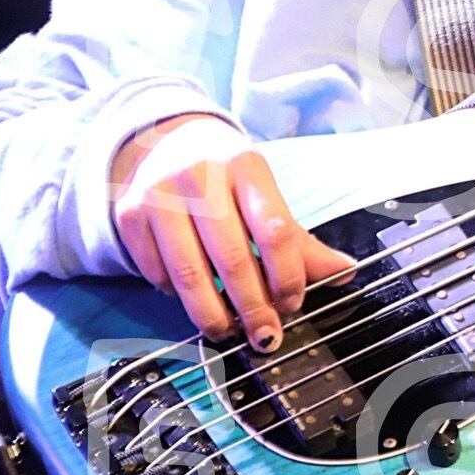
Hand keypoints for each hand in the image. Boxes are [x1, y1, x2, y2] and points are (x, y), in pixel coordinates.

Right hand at [108, 112, 356, 349]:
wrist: (161, 138)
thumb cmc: (223, 173)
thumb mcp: (261, 192)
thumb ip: (298, 239)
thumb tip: (345, 273)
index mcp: (247, 168)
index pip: (275, 231)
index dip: (287, 276)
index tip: (292, 304)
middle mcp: (201, 178)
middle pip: (232, 259)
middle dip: (253, 307)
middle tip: (264, 335)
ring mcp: (160, 196)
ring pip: (190, 274)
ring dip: (212, 313)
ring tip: (228, 331)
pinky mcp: (130, 216)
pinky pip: (157, 272)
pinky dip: (176, 295)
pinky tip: (193, 300)